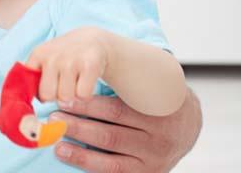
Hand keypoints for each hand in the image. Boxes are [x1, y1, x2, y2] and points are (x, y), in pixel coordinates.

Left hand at [27, 27, 111, 102]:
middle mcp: (52, 57)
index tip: (46, 91)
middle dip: (56, 95)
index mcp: (38, 54)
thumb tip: (27, 103)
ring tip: (75, 80)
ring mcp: (70, 61)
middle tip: (63, 85)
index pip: (29, 86)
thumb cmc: (64, 55)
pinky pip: (83, 96)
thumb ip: (33, 76)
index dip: (39, 94)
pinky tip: (85, 80)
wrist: (93, 40)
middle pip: (48, 96)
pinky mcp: (89, 66)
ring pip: (66, 98)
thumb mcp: (45, 58)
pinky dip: (85, 94)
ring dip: (72, 95)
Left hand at [50, 89, 201, 172]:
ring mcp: (153, 160)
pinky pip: (113, 172)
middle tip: (54, 117)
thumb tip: (75, 79)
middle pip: (111, 134)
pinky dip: (88, 163)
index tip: (64, 97)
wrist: (187, 125)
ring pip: (110, 156)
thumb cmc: (154, 101)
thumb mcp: (145, 88)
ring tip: (56, 139)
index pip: (117, 110)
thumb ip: (120, 84)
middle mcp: (158, 139)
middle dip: (78, 125)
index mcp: (156, 113)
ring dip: (79, 148)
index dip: (87, 105)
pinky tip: (68, 154)